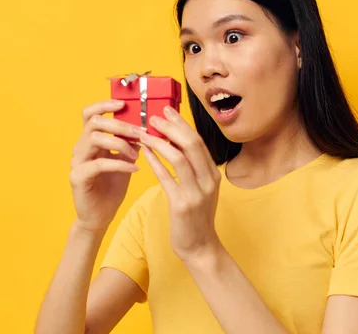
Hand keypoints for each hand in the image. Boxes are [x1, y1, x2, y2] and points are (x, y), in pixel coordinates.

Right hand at [69, 100, 144, 232]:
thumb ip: (131, 143)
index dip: (104, 104)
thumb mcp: (125, 160)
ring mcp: (77, 162)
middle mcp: (80, 148)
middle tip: (140, 132)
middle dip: (120, 124)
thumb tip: (147, 126)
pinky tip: (134, 169)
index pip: (90, 114)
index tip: (124, 104)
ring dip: (120, 143)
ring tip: (137, 153)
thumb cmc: (112, 187)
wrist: (100, 216)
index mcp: (90, 140)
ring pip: (95, 139)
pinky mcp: (78, 177)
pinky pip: (99, 164)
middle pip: (95, 122)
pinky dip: (119, 164)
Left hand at [139, 106, 222, 262]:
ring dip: (160, 142)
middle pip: (192, 144)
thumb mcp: (200, 190)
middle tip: (154, 116)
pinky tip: (144, 153)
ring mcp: (197, 193)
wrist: (200, 247)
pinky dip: (155, 162)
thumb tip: (175, 144)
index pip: (198, 141)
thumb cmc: (195, 217)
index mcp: (213, 174)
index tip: (168, 111)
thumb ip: (193, 169)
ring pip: (179, 158)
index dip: (182, 124)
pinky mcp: (182, 205)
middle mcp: (209, 180)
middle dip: (171, 127)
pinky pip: (166, 178)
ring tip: (144, 133)